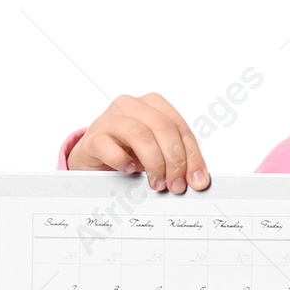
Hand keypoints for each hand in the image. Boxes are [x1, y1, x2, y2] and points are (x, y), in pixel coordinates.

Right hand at [68, 92, 209, 192]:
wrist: (94, 156)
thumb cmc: (129, 151)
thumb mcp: (158, 151)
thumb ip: (177, 158)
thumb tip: (197, 179)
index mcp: (154, 104)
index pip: (181, 128)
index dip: (192, 156)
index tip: (197, 180)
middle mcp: (132, 105)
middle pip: (163, 128)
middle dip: (174, 160)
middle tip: (176, 184)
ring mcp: (109, 118)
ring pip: (140, 134)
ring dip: (154, 162)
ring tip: (157, 182)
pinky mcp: (92, 137)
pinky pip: (109, 146)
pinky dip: (123, 161)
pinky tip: (130, 170)